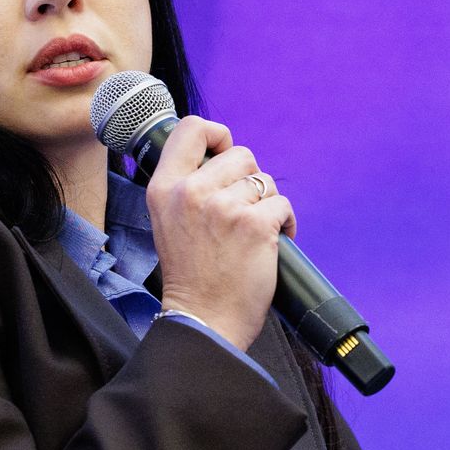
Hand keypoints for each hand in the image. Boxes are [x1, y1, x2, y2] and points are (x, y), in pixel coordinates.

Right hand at [145, 117, 295, 351]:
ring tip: (254, 232)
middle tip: (242, 211)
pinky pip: (283, 204)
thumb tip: (221, 158)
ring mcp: (224, 207)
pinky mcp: (255, 224)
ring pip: (265, 181)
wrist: (202, 320)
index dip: (217, 134)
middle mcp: (191, 191)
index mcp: (164, 188)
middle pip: (241, 154)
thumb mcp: (170, 221)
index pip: (191, 128)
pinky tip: (273, 241)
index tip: (225, 153)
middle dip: (250, 180)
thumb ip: (188, 187)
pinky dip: (286, 222)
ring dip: (268, 204)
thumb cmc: (191, 276)